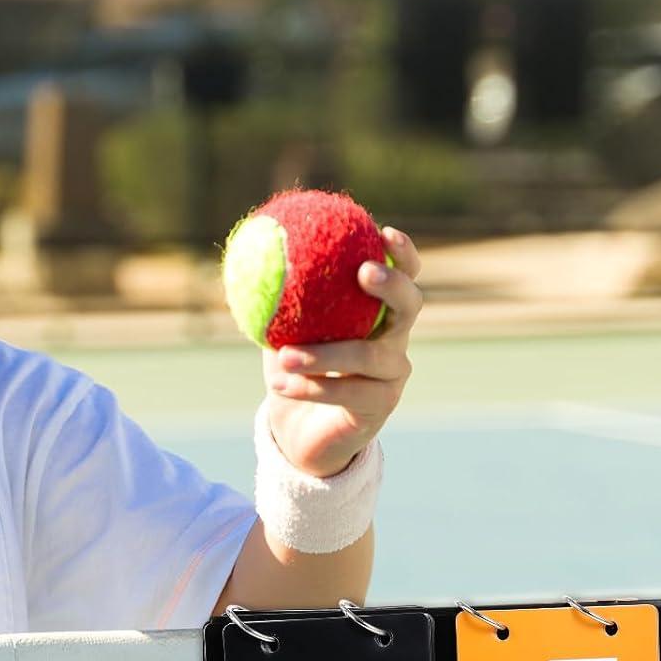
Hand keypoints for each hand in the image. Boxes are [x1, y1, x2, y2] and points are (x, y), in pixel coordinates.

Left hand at [263, 226, 422, 478]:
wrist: (300, 430)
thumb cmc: (294, 369)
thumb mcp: (281, 329)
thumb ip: (276, 298)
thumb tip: (249, 256)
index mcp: (377, 312)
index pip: (404, 275)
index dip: (402, 253)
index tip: (384, 231)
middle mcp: (395, 339)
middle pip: (410, 306)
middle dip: (392, 285)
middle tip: (363, 273)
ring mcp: (393, 375)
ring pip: (368, 356)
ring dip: (324, 354)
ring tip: (284, 355)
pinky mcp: (380, 406)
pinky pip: (347, 393)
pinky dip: (310, 387)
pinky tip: (278, 384)